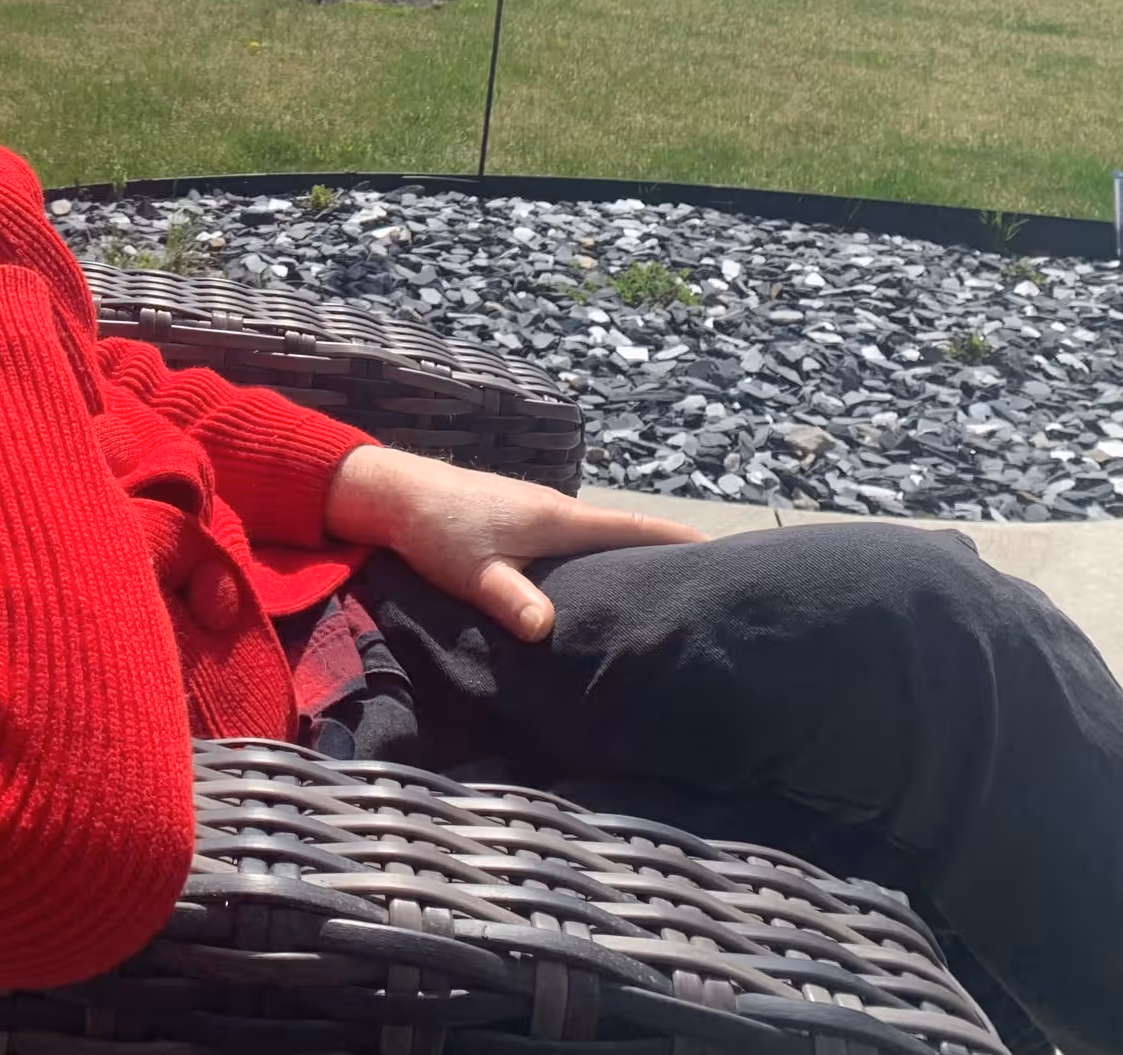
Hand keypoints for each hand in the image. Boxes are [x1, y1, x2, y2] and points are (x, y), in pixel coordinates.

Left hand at [323, 444, 704, 641]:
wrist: (396, 494)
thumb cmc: (438, 529)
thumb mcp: (474, 570)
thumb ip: (510, 597)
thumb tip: (547, 628)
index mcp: (560, 518)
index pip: (635, 528)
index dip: (681, 542)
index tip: (725, 558)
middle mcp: (560, 512)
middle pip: (627, 535)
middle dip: (665, 558)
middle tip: (706, 592)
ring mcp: (542, 516)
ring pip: (600, 541)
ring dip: (631, 562)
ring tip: (661, 599)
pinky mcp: (523, 525)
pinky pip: (577, 545)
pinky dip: (599, 563)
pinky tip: (598, 592)